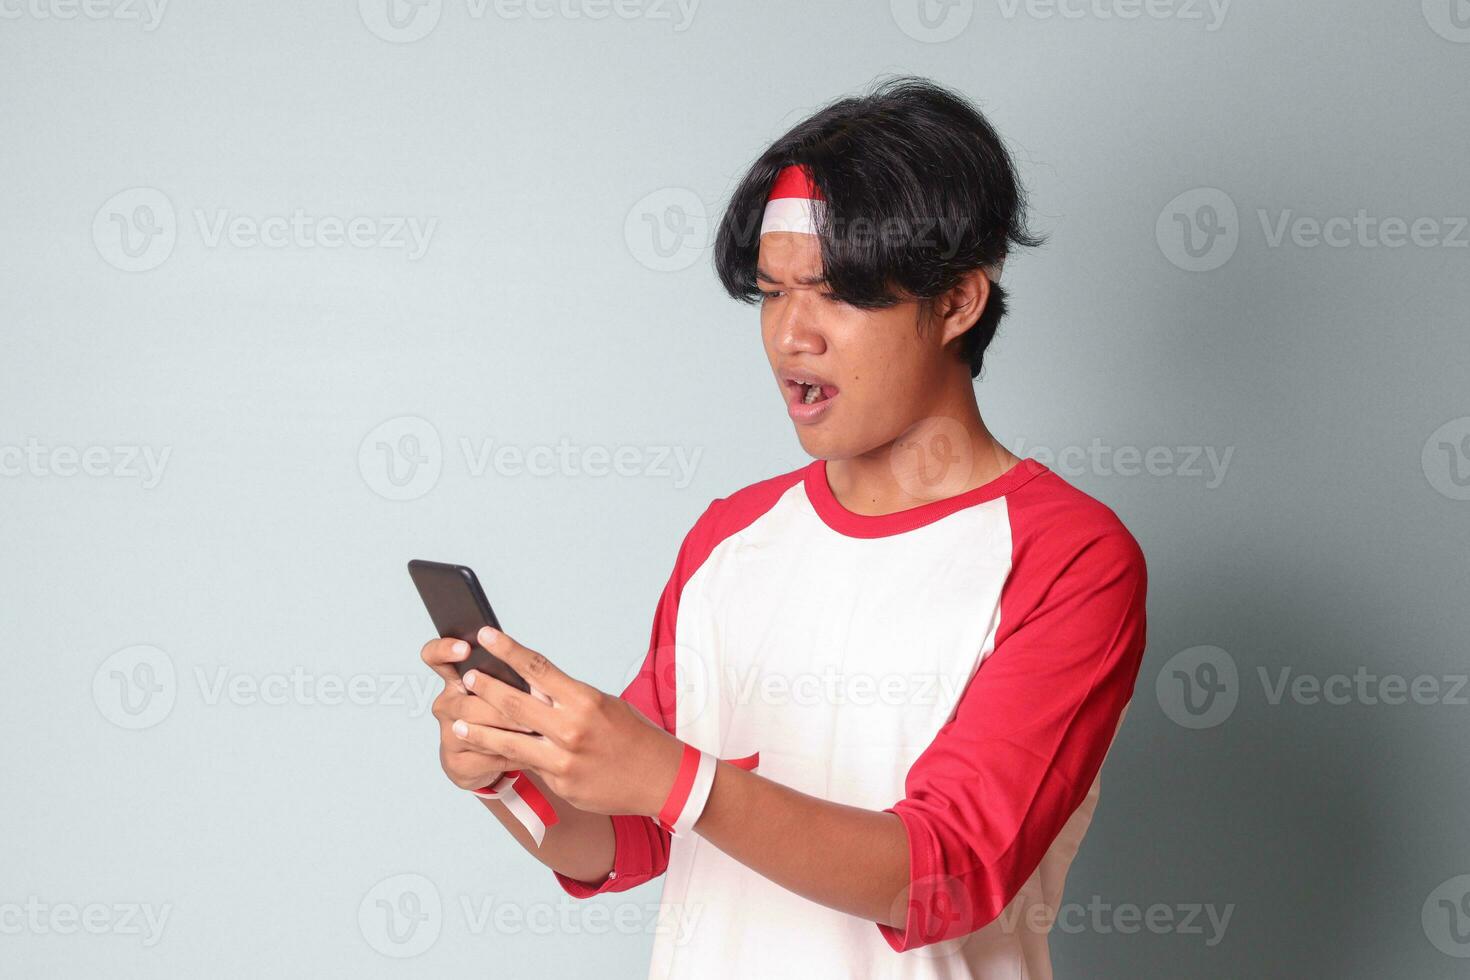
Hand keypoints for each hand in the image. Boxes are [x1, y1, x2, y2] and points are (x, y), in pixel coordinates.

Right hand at [421, 636, 528, 790]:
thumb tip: (536, 679)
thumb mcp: (506, 691)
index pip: (435, 656)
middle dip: (503, 709)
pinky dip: (509, 755)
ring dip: (509, 733)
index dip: (446, 650)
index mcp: (456, 678)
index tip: (465, 648)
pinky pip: (484, 757)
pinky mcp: (454, 761)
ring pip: (476, 732)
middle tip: (533, 711)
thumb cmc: (500, 715)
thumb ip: (513, 679)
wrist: (485, 760)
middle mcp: (446, 704)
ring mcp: (447, 733)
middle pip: (468, 704)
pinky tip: (528, 753)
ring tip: (536, 731)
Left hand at [450, 626, 683, 816]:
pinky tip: (489, 751)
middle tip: (467, 678)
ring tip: (458, 723)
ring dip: (480, 730)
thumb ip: (566, 699)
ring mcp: (564, 758)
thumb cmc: (633, 735)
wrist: (659, 778)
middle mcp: (572, 727)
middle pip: (516, 703)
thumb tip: (530, 686)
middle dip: (486, 688)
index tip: (486, 635)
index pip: (537, 667)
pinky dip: (506, 756)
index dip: (507, 649)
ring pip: (510, 740)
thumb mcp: (604, 706)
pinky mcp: (561, 782)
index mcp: (585, 700)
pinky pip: (528, 765)